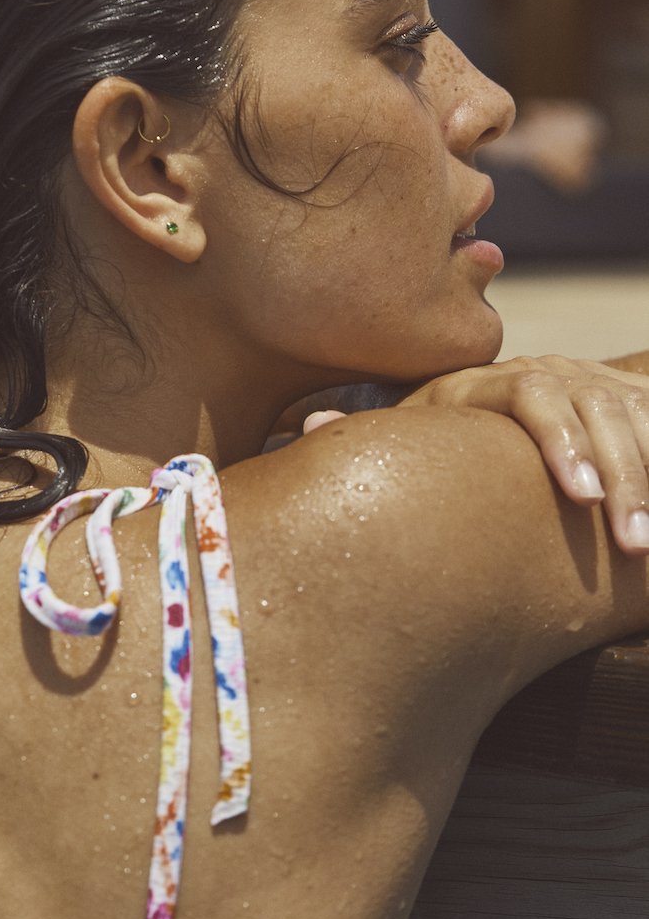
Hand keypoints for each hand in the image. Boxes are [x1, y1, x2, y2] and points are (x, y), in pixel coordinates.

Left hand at [304, 355, 648, 555]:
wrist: (504, 404)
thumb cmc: (449, 436)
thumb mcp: (419, 428)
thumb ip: (379, 433)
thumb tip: (304, 429)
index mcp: (489, 380)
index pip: (533, 393)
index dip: (559, 442)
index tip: (579, 498)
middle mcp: (546, 373)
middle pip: (592, 408)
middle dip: (621, 474)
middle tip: (629, 541)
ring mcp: (590, 382)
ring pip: (630, 418)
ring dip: (645, 479)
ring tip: (645, 545)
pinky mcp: (625, 396)